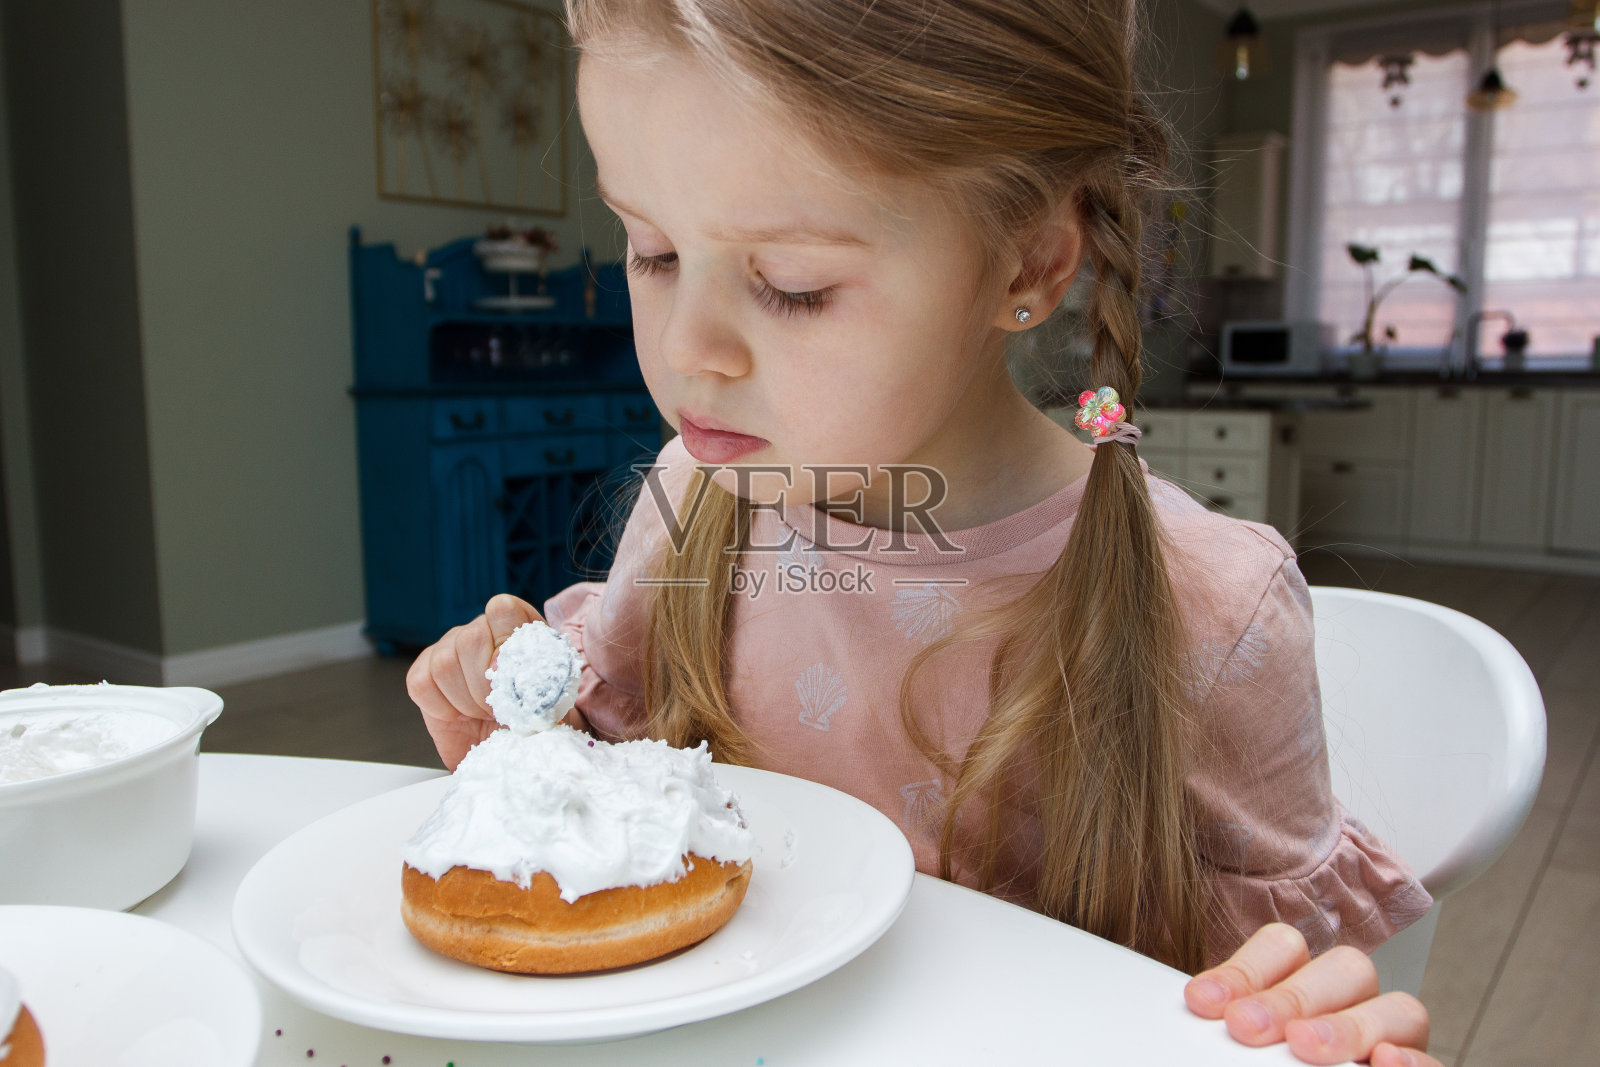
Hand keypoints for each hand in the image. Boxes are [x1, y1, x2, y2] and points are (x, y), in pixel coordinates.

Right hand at [406, 593, 542, 769]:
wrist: (511, 745)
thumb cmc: (534, 717)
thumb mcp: (554, 699)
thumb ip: (542, 682)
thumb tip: (504, 671)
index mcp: (518, 626)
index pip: (502, 609)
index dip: (505, 645)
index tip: (512, 680)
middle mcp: (481, 630)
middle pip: (470, 639)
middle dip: (485, 685)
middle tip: (498, 709)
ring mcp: (448, 648)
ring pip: (444, 662)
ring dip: (465, 700)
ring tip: (481, 713)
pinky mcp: (424, 672)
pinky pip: (420, 682)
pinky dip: (441, 707)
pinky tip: (459, 714)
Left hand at [1184, 923, 1437, 1065]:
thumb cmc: (1264, 1065)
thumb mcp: (1242, 1048)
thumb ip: (1234, 1029)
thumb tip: (1200, 1010)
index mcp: (1306, 983)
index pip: (1285, 946)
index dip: (1245, 970)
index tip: (1202, 1002)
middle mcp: (1356, 1003)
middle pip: (1343, 970)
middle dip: (1291, 998)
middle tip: (1246, 1028)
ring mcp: (1396, 1040)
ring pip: (1397, 1009)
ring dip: (1348, 1027)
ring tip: (1305, 1048)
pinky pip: (1430, 1062)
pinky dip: (1412, 1062)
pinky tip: (1383, 1063)